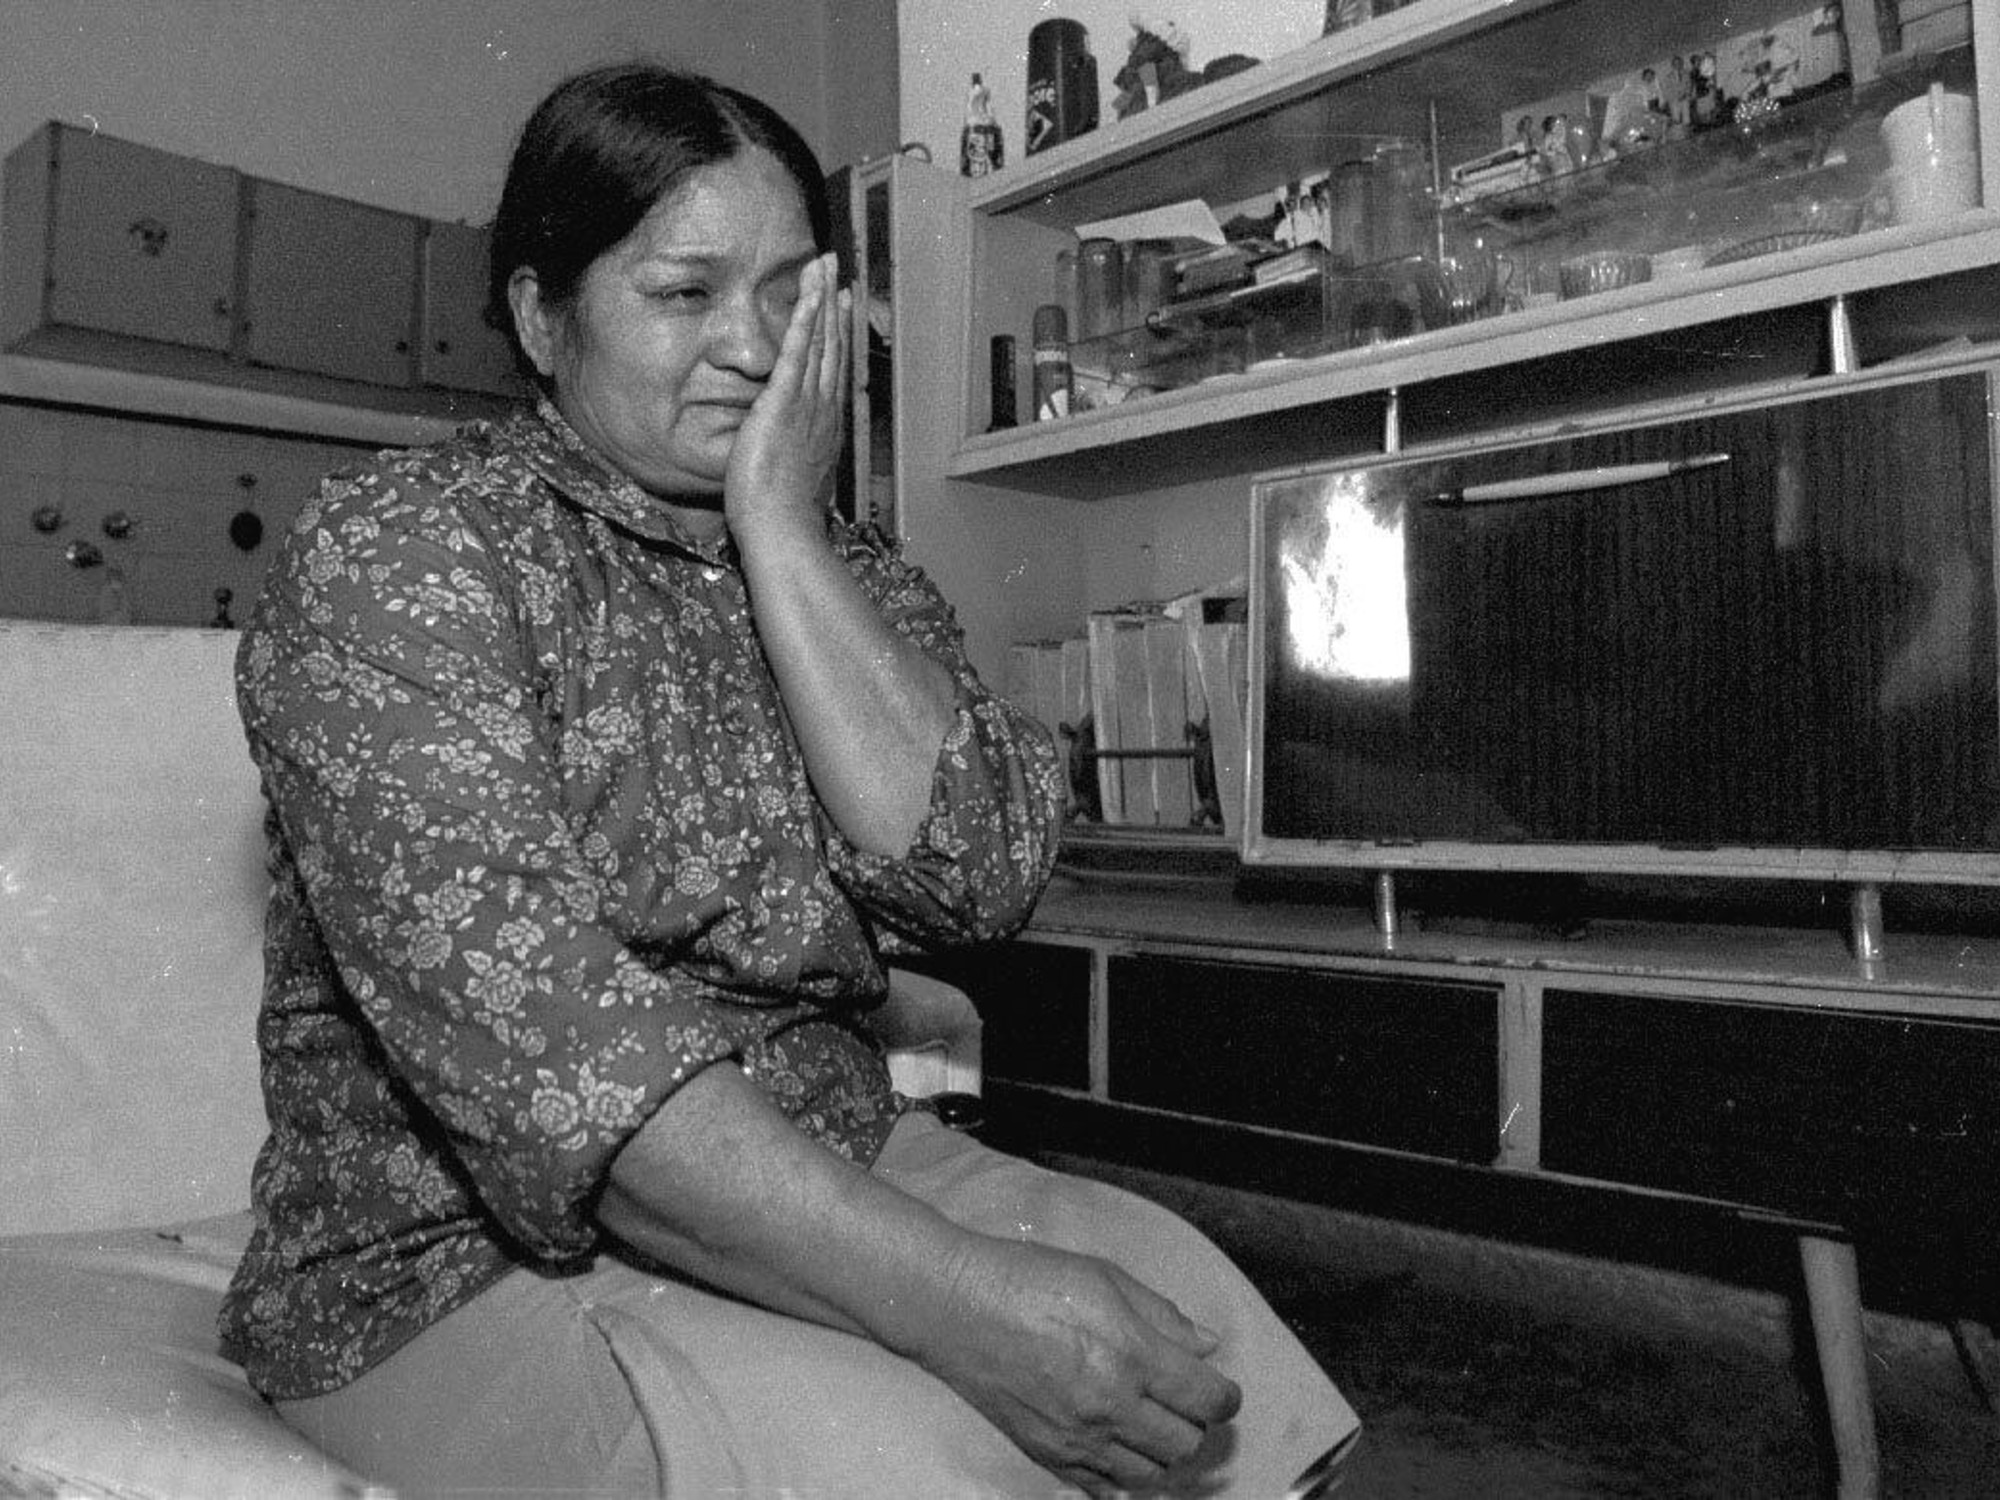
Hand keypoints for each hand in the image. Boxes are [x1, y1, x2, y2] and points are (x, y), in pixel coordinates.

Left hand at [725, 251, 849, 540]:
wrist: (783, 529)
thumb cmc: (783, 517)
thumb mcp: (795, 481)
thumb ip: (794, 459)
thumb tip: (790, 457)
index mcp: (824, 427)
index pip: (831, 372)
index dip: (836, 336)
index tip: (839, 309)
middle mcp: (823, 409)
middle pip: (832, 347)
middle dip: (833, 307)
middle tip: (837, 274)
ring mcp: (808, 403)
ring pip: (820, 341)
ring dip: (822, 300)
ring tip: (824, 267)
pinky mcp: (784, 401)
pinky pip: (797, 350)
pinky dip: (805, 318)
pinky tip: (810, 293)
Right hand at [914, 1234, 1242, 1496]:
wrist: (958, 1308)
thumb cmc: (1029, 1280)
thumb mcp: (1105, 1277)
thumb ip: (1162, 1314)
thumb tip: (1206, 1344)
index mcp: (1131, 1356)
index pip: (1208, 1400)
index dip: (1225, 1396)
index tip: (1219, 1389)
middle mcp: (1110, 1406)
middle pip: (1186, 1445)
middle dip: (1194, 1423)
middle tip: (1181, 1399)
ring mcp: (1078, 1439)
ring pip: (1151, 1476)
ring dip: (1161, 1452)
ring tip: (1149, 1421)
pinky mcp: (1048, 1456)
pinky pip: (1104, 1490)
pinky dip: (1121, 1475)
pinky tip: (1116, 1445)